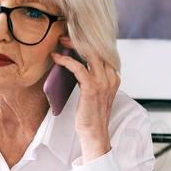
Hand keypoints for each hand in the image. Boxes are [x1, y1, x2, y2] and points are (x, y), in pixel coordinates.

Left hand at [51, 35, 119, 162]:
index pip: (103, 51)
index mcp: (114, 76)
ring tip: (60, 42)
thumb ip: (93, 77)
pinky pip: (78, 67)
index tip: (75, 36)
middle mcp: (111, 76)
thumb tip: (78, 63)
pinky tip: (57, 58)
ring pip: (89, 54)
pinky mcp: (92, 87)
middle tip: (65, 36)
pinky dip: (66, 60)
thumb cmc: (92, 115)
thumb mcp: (96, 93)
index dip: (88, 42)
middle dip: (80, 39)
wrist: (95, 134)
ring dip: (72, 45)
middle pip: (97, 48)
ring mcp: (103, 82)